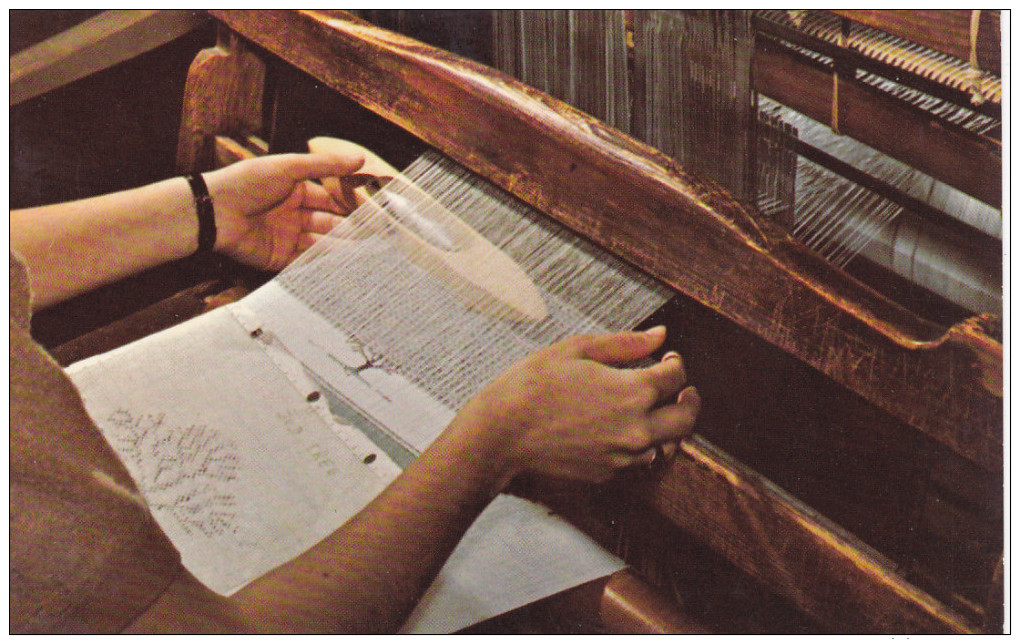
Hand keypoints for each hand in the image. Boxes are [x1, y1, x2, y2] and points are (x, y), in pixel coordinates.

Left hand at [202, 152, 365, 270]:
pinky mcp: (277, 258)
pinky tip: (340, 264)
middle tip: (374, 238)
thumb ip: (325, 166)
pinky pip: (304, 262)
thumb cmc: (246, 183)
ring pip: (320, 243)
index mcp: (294, 191)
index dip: (350, 206)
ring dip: (340, 248)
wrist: (213, 211)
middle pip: (327, 223)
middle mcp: (292, 214)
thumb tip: (359, 159)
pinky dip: (322, 263)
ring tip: (363, 253)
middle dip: (349, 230)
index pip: (329, 199)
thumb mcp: (288, 167)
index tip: (373, 214)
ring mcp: (285, 237)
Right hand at [451, 326, 699, 484]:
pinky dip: (640, 447)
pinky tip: (624, 431)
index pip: (676, 378)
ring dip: (666, 427)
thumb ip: (624, 344)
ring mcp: (623, 456)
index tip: (668, 358)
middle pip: (686, 419)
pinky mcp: (607, 474)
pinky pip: (638, 462)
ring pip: (666, 446)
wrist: (500, 434)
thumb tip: (659, 336)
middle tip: (683, 390)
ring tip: (653, 411)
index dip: (676, 364)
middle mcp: (635, 428)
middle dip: (689, 401)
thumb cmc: (531, 386)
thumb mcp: (576, 349)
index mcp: (632, 391)